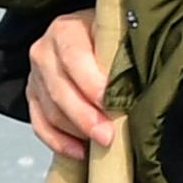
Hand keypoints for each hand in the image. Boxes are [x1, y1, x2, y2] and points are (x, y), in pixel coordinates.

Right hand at [22, 10, 111, 159]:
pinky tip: (79, 152)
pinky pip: (40, 125)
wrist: (89, 38)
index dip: (91, 83)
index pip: (74, 58)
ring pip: (50, 110)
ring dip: (76, 131)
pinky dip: (59, 142)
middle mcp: (45, 51)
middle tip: (107, 135)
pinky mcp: (33, 97)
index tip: (109, 102)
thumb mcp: (119, 35)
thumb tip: (148, 80)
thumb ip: (124, 53)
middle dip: (85, 116)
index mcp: (66, 30)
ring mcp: (36, 76)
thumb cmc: (110, 38)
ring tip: (102, 143)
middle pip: (59, 89)